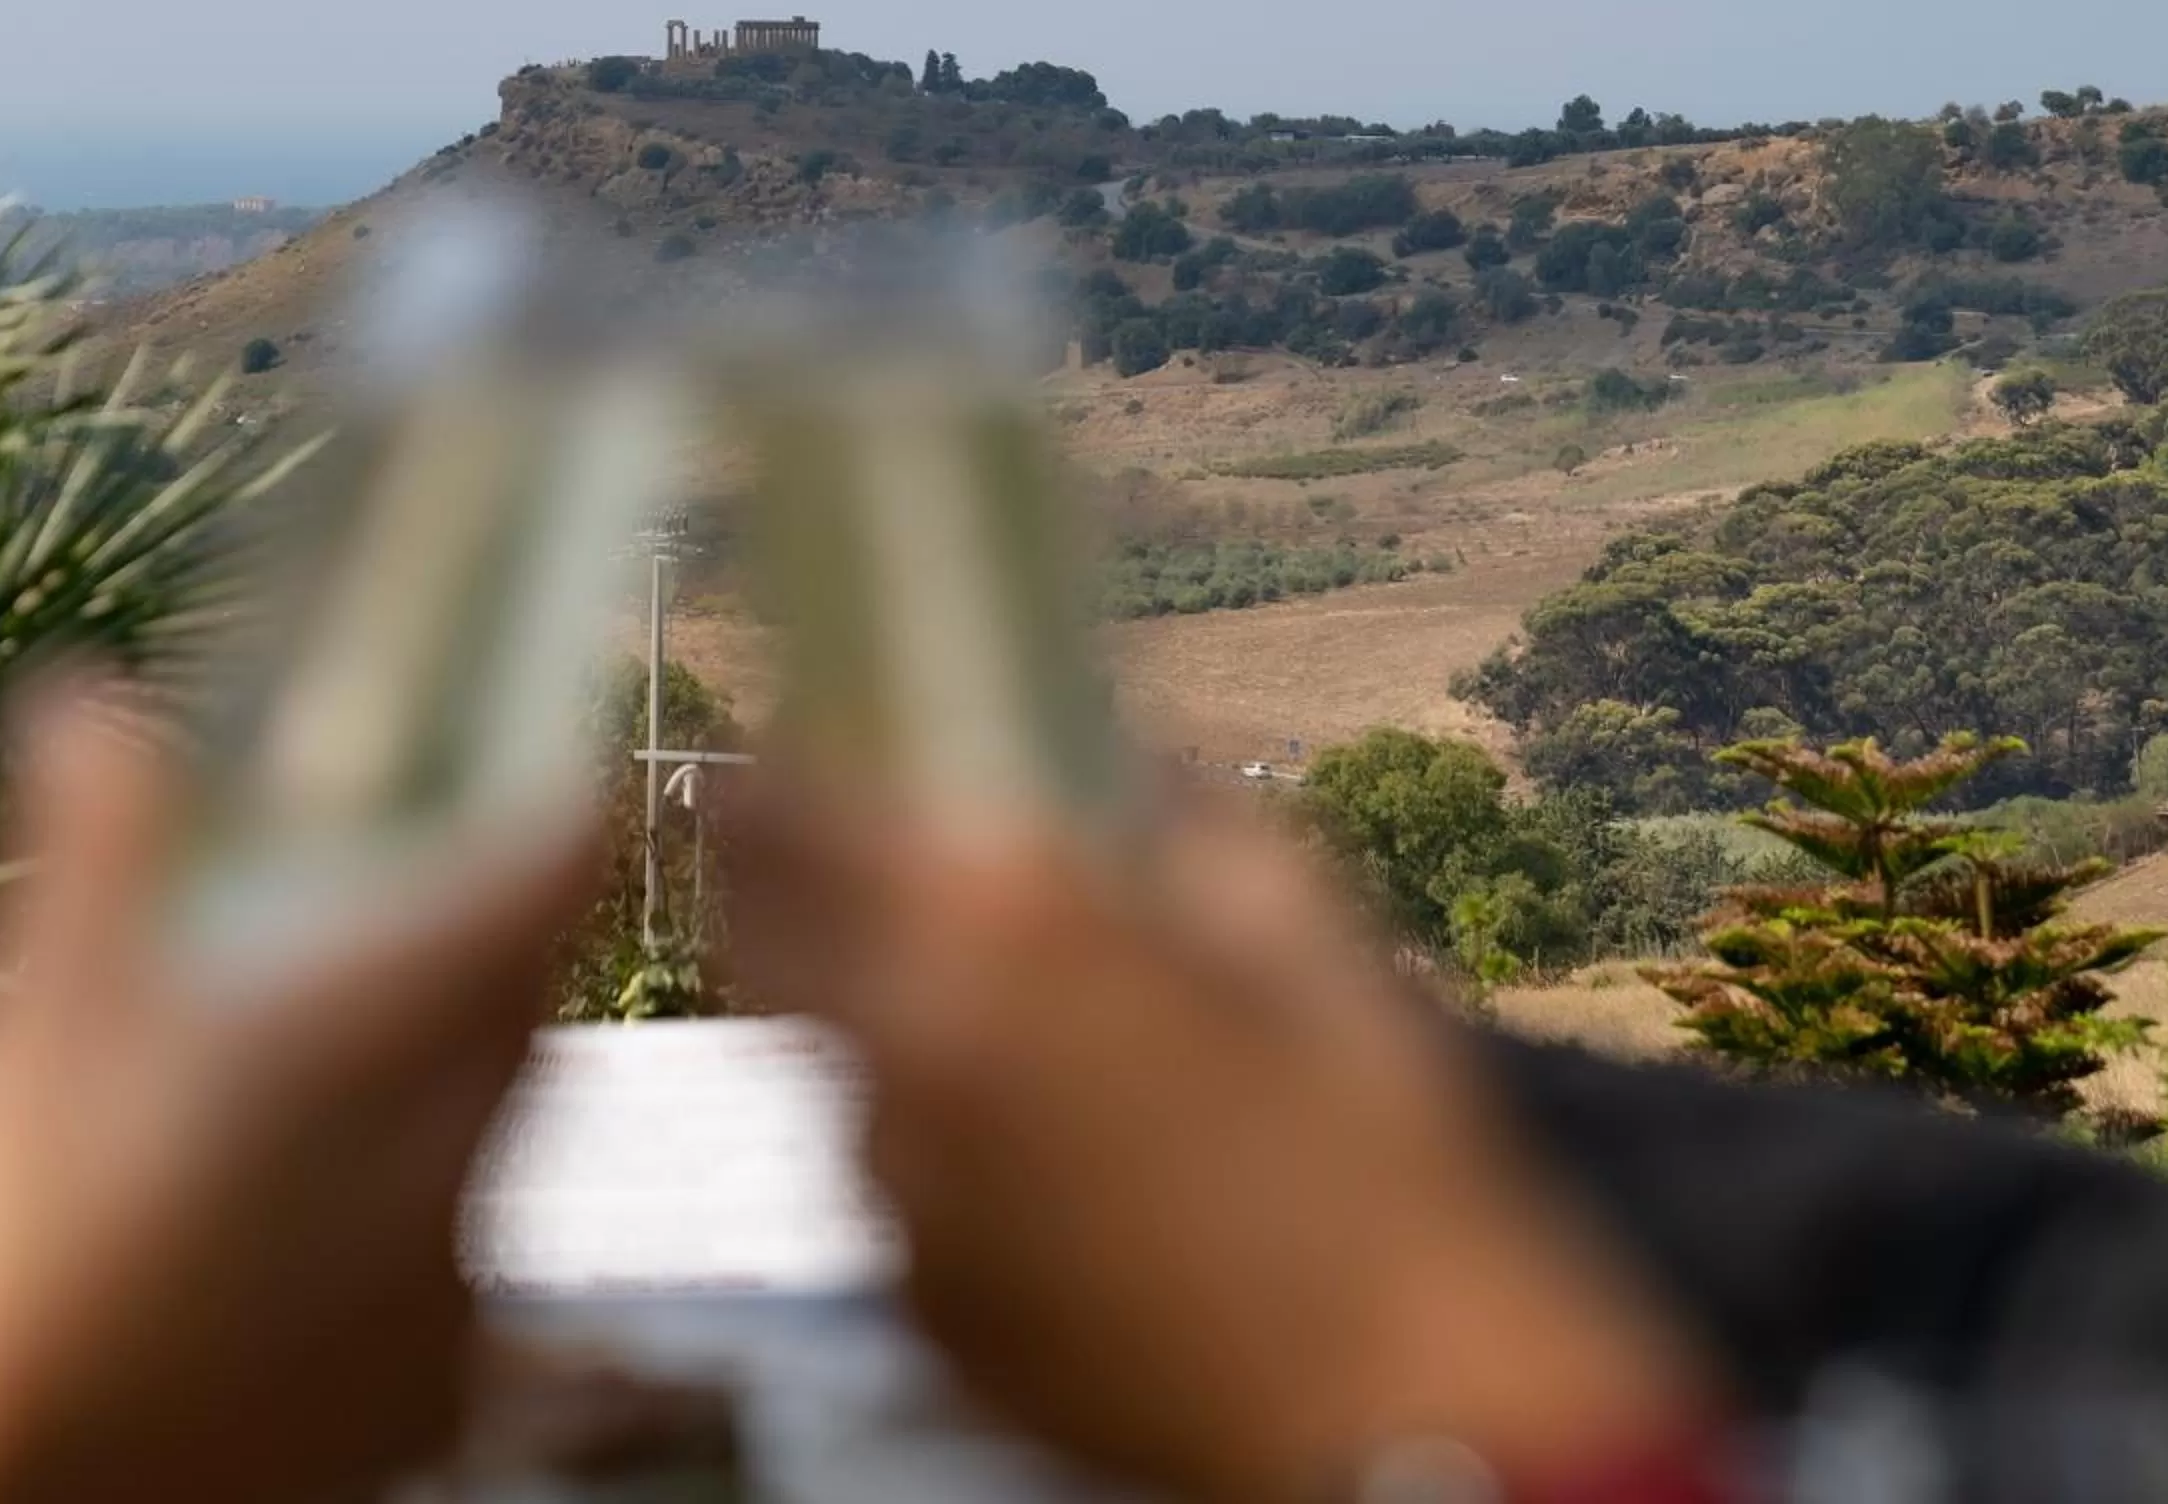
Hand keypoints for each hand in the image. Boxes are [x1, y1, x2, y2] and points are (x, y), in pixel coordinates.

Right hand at [0, 674, 596, 1503]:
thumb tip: (91, 693)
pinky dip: (416, 1198)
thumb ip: (93, 846)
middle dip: (494, 931)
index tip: (553, 755)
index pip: (546, 880)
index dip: (563, 803)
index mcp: (369, 1049)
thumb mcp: (33, 1027)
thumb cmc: (0, 1268)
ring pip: (502, 1124)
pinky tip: (308, 1208)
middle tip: (415, 889)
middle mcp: (446, 1166)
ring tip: (335, 1054)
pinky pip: (465, 1248)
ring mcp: (448, 1295)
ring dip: (454, 1066)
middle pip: (528, 999)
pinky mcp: (427, 1394)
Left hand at [723, 776, 1714, 1500]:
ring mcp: (901, 1195)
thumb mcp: (1304, 939)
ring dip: (866, 1023)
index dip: (768, 778)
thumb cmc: (1380, 1163)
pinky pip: (888, 1187)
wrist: (1407, 1412)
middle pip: (760, 940)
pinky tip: (1032, 1156)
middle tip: (843, 865)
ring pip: (827, 1069)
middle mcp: (910, 1052)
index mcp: (998, 928)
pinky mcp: (923, 1306)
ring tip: (979, 1021)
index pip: (782, 818)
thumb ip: (1191, 829)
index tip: (785, 756)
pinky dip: (925, 1150)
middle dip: (785, 891)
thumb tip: (1138, 773)